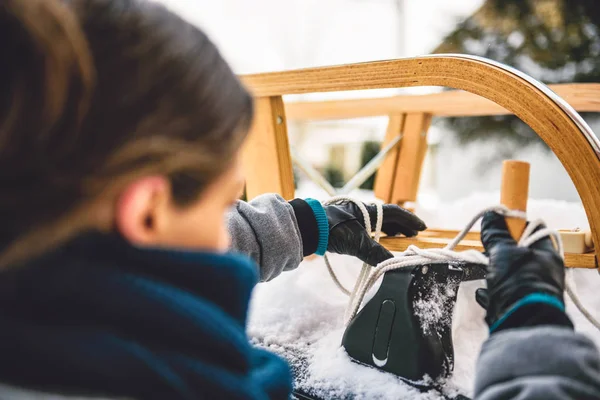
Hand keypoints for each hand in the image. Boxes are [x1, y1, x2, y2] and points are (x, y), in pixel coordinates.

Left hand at [325, 202, 425, 265]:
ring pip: (376, 223)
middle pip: (387, 217)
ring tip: (396, 240)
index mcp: (369, 210)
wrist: (309, 227)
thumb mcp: (359, 244)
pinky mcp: (343, 226)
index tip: (422, 228)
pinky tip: (373, 244)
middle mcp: (362, 211)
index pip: (395, 213)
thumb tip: (394, 267)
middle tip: (411, 236)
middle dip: (400, 227)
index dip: (410, 221)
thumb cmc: (334, 230)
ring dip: (387, 231)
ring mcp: (352, 218)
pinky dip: (374, 237)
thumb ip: (377, 255)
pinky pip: (365, 230)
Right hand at [475, 211, 566, 329]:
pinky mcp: (518, 307)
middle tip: (487, 252)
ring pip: (508, 275)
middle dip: (498, 253)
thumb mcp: (504, 252)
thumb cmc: (520, 283)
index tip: (497, 226)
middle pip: (517, 254)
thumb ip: (496, 235)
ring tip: (485, 273)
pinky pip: (502, 295)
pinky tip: (484, 293)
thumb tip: (491, 216)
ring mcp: (531, 291)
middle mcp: (542, 273)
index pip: (532, 232)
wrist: (522, 324)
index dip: (513, 227)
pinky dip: (491, 293)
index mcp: (546, 256)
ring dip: (493, 274)